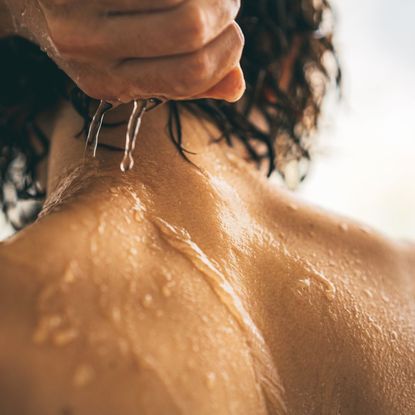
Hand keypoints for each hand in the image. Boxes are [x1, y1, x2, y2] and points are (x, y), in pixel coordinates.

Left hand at [4, 0, 244, 102]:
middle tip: (229, 6)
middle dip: (223, 15)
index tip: (234, 38)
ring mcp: (80, 4)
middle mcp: (89, 49)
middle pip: (189, 30)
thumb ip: (182, 81)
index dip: (227, 55)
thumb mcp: (130, 68)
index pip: (189, 74)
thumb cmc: (92, 36)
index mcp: (107, 83)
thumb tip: (237, 86)